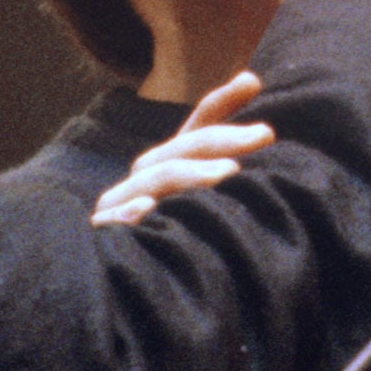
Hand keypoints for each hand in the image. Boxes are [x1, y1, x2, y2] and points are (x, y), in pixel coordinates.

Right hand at [91, 69, 277, 227]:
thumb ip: (230, 158)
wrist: (120, 287)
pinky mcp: (106, 233)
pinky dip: (130, 214)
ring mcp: (122, 203)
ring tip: (229, 174)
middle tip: (265, 135)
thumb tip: (255, 86)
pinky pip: (115, 221)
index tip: (254, 83)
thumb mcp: (208, 204)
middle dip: (223, 139)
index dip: (223, 102)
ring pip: (157, 178)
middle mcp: (145, 178)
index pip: (199, 127)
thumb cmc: (174, 238)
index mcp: (171, 165)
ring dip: (192, 173)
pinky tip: (148, 209)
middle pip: (183, 149)